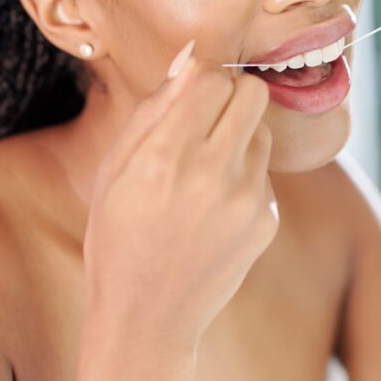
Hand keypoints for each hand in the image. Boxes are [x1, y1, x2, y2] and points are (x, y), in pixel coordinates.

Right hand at [83, 41, 277, 352]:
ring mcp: (246, 201)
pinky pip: (264, 174)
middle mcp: (212, 174)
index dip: (201, 80)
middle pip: (252, 92)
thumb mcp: (113, 172)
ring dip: (238, 137)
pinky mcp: (266, 222)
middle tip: (205, 122)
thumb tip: (189, 63)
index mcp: (164, 157)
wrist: (147, 316)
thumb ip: (152, 111)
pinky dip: (244, 178)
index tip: (189, 97)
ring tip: (205, 173)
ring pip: (263, 131)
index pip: (212, 77)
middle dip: (230, 96)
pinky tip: (214, 209)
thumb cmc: (117, 239)